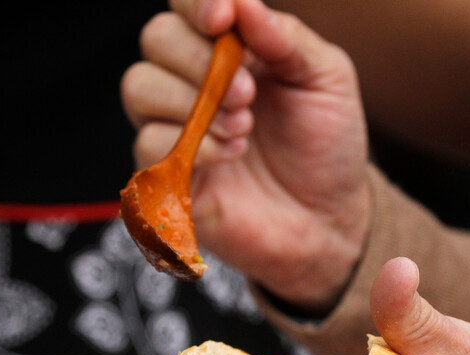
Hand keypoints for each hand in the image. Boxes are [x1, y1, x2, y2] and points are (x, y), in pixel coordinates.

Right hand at [121, 0, 370, 311]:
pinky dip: (192, 145)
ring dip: (192, 102)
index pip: (187, 6)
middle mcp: (195, 81)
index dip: (196, 3)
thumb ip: (287, 38)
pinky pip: (147, 144)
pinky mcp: (167, 175)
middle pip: (157, 39)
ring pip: (139, 86)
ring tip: (244, 127)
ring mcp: (176, 127)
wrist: (330, 219)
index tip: (222, 19)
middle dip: (199, 60)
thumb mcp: (327, 80)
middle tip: (248, 94)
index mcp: (231, 48)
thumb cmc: (327, 146)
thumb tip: (242, 3)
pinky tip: (231, 155)